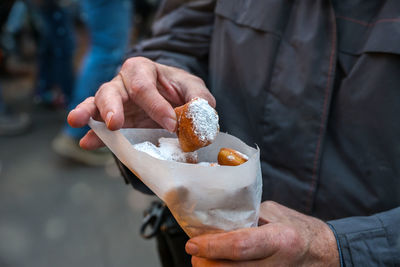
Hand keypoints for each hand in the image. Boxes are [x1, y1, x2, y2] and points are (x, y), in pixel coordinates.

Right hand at [67, 57, 214, 149]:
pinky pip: (98, 126)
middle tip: (116, 123)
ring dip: (89, 114)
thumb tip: (197, 115)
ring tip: (78, 122)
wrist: (173, 98)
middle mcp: (123, 83)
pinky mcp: (112, 120)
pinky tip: (87, 142)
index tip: (171, 124)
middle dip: (112, 107)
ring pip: (97, 104)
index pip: (144, 86)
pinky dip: (93, 134)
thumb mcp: (194, 89)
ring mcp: (114, 101)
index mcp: (143, 70)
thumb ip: (198, 98)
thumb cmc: (180, 90)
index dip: (156, 106)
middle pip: (111, 90)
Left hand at [186, 201, 338, 266]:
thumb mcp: (273, 214)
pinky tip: (220, 265)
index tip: (193, 244)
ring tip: (204, 260)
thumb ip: (245, 218)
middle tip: (194, 254)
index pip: (240, 245)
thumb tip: (216, 222)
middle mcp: (277, 264)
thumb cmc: (298, 229)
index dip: (212, 246)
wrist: (324, 252)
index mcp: (280, 239)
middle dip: (206, 264)